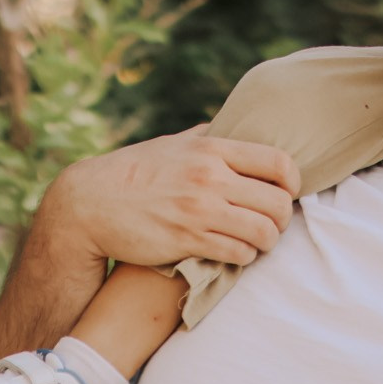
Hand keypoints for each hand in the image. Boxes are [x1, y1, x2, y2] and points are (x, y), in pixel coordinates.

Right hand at [42, 125, 299, 268]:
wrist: (90, 203)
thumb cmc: (133, 173)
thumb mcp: (170, 144)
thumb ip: (205, 137)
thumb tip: (231, 126)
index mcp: (210, 149)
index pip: (278, 162)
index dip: (293, 182)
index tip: (286, 192)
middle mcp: (209, 177)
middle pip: (278, 202)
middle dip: (281, 218)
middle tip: (270, 223)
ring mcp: (199, 210)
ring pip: (264, 232)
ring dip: (265, 241)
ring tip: (253, 241)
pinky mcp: (187, 240)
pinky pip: (238, 254)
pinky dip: (243, 257)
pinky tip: (232, 252)